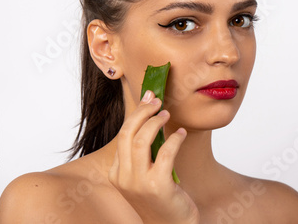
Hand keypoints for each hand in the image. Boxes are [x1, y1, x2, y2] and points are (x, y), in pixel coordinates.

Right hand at [108, 90, 199, 223]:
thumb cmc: (162, 198)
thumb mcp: (146, 173)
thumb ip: (145, 151)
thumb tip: (151, 115)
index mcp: (116, 173)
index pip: (122, 135)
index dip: (136, 114)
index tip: (148, 99)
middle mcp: (123, 178)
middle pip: (127, 134)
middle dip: (142, 112)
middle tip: (156, 101)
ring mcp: (139, 184)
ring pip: (141, 141)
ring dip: (155, 122)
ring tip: (167, 114)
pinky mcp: (158, 187)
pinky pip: (165, 154)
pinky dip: (174, 139)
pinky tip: (181, 134)